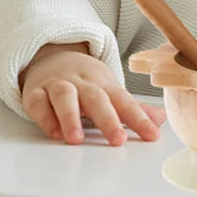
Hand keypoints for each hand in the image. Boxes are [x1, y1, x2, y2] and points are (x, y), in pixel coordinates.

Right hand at [19, 42, 165, 144]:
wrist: (53, 56)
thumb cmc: (85, 80)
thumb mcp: (110, 89)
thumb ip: (133, 108)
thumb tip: (160, 120)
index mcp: (104, 83)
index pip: (124, 100)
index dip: (139, 118)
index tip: (152, 135)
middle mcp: (82, 83)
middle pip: (96, 97)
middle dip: (107, 118)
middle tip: (117, 140)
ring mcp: (58, 85)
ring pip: (65, 97)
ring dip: (71, 117)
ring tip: (77, 139)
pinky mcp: (35, 92)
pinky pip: (38, 103)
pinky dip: (45, 117)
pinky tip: (53, 133)